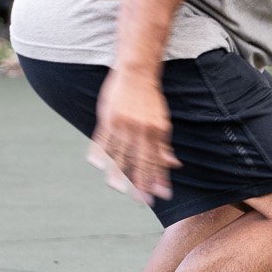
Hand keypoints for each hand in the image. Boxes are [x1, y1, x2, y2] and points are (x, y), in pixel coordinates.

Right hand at [93, 68, 178, 203]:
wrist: (137, 71)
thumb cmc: (149, 98)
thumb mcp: (162, 121)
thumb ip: (164, 145)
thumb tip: (174, 164)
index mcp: (156, 131)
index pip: (157, 160)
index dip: (159, 179)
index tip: (161, 196)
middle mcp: (140, 129)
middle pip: (140, 161)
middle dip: (141, 182)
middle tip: (142, 201)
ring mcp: (122, 124)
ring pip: (119, 153)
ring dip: (119, 173)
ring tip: (118, 189)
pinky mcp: (107, 118)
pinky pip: (101, 138)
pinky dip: (99, 152)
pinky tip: (97, 165)